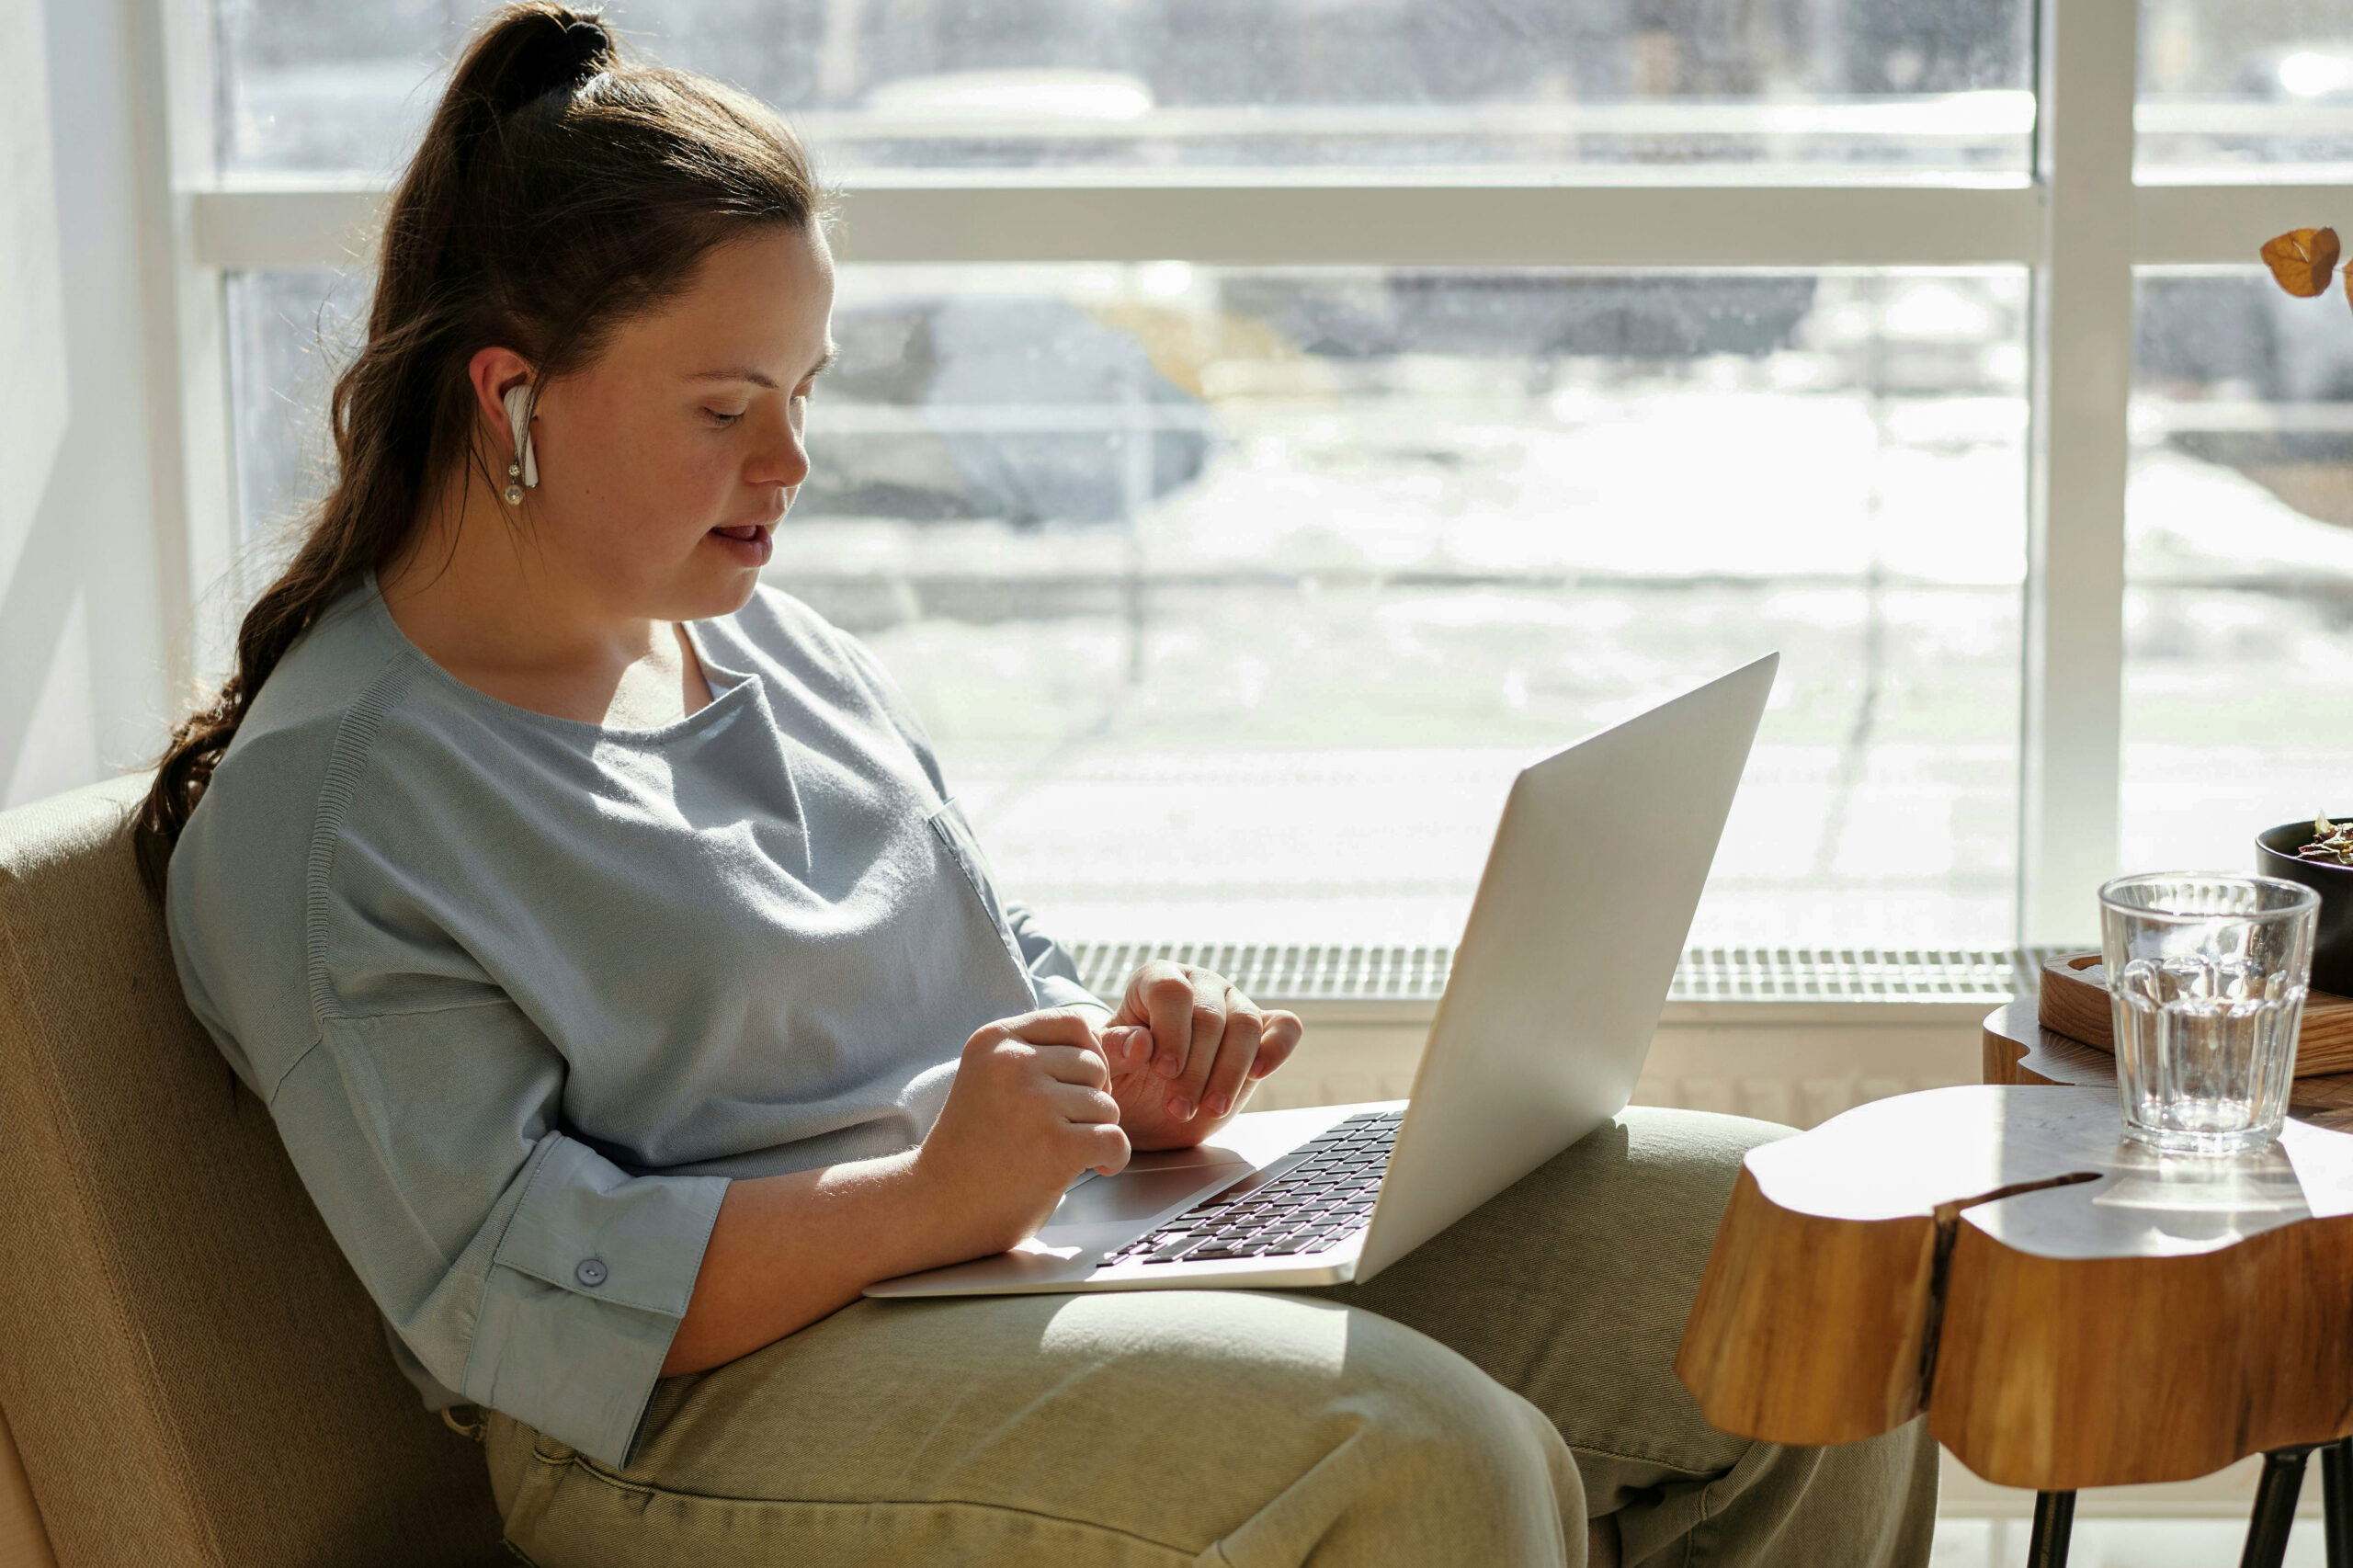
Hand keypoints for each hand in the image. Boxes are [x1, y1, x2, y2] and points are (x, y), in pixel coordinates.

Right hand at [914, 1008, 1131, 1254]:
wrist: (935, 1205)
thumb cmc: (973, 1146)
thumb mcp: (993, 1078)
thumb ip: (1040, 1056)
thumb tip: (1127, 1043)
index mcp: (994, 1039)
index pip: (1073, 1023)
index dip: (1087, 1055)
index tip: (1075, 1089)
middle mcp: (1012, 1063)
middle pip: (1094, 1064)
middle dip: (1092, 1098)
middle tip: (1068, 1128)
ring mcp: (1033, 1102)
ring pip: (1107, 1105)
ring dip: (1097, 1131)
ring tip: (1065, 1151)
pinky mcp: (1054, 1145)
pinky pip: (1114, 1139)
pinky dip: (1113, 1158)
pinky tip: (1095, 1168)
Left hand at [1095, 962, 1302, 1149]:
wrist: (1148, 1107)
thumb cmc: (1123, 1077)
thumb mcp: (1106, 1068)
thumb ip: (1114, 1051)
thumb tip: (1141, 1042)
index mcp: (1157, 980)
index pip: (1171, 991)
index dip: (1170, 1031)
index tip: (1163, 1071)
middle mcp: (1199, 985)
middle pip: (1210, 1015)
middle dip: (1196, 1068)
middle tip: (1178, 1108)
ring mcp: (1234, 1005)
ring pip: (1246, 1025)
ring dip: (1230, 1072)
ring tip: (1211, 1108)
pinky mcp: (1263, 1031)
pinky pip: (1284, 1028)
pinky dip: (1277, 1048)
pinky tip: (1258, 1073)